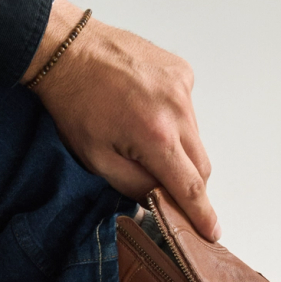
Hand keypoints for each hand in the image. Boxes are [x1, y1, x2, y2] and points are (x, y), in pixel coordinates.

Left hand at [22, 0, 220, 241]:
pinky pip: (189, 110)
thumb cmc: (76, 103)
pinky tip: (148, 111)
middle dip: (189, 183)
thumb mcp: (97, 159)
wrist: (68, 49)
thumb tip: (159, 202)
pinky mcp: (182, 71)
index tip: (212, 231)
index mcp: (156, 136)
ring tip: (144, 136)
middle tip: (166, 186)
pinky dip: (175, 120)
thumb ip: (134, 186)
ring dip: (179, 149)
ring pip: (196, 138)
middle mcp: (178, 110)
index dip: (202, 214)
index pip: (190, 187)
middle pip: (202, 166)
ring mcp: (183, 87)